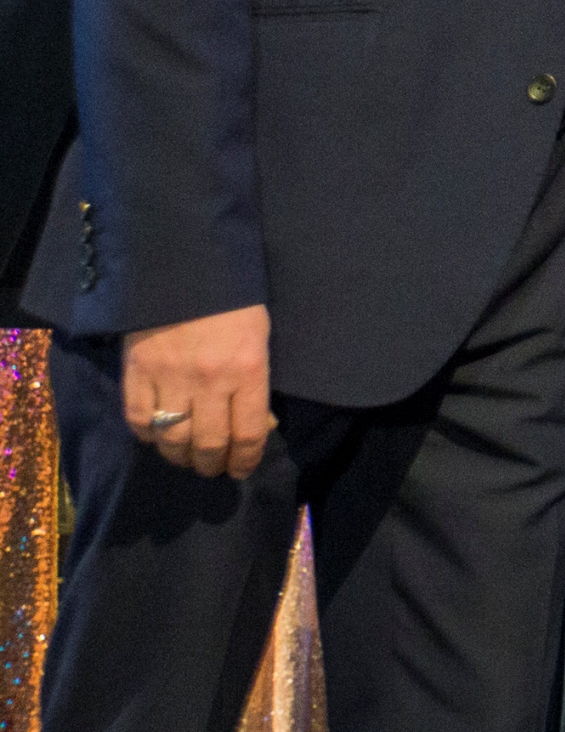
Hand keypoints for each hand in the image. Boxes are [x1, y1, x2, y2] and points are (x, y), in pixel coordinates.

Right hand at [122, 304, 274, 477]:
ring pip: (173, 439)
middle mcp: (210, 381)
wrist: (185, 263)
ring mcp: (170, 378)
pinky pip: (139, 419)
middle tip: (214, 468)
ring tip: (187, 458)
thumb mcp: (260, 336)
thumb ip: (256, 381)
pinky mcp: (137, 372)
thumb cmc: (234, 298)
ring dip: (181, 457)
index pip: (249, 433)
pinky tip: (156, 436)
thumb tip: (258, 424)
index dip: (246, 460)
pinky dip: (147, 435)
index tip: (242, 468)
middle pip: (210, 444)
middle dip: (213, 464)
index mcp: (248, 370)